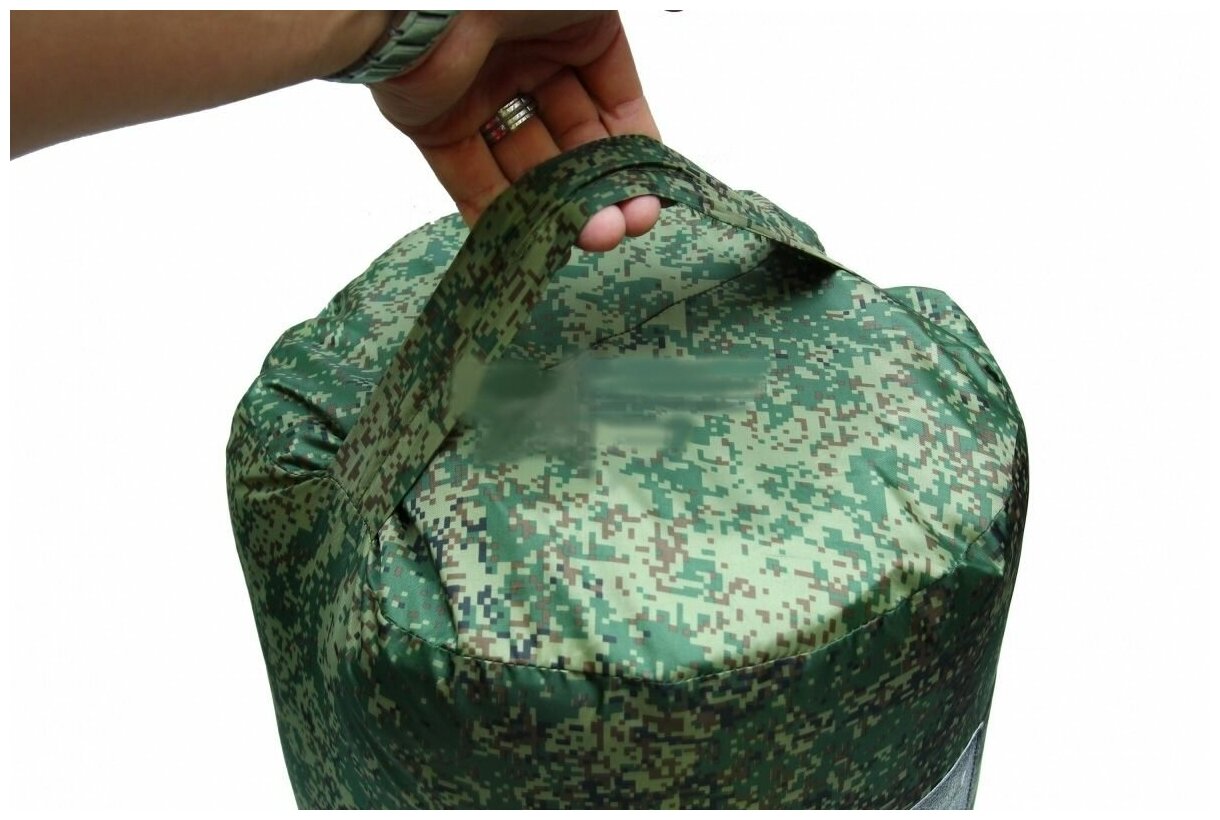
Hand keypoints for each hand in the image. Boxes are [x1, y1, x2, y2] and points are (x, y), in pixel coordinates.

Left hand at [369, 11, 661, 251]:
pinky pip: (469, 179)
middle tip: (621, 224)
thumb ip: (621, 59)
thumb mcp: (596, 10)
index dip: (631, 148)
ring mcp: (478, 96)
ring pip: (526, 166)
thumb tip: (640, 110)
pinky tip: (536, 240)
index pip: (612, 100)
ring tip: (592, 235)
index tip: (647, 190)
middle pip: (571, 141)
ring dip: (560, 206)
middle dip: (600, 186)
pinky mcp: (432, 125)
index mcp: (568, 29)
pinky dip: (500, 213)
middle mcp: (525, 63)